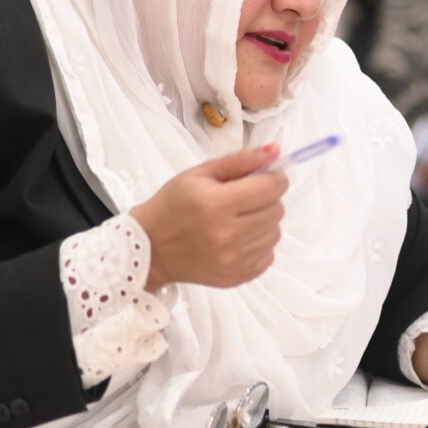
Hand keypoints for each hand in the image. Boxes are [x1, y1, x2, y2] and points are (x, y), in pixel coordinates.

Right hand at [131, 144, 287, 290]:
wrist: (151, 248)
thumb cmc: (173, 205)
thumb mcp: (199, 174)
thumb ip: (240, 160)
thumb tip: (276, 150)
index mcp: (217, 204)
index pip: (271, 188)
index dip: (274, 178)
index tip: (265, 178)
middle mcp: (228, 234)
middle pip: (277, 211)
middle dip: (267, 199)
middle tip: (245, 199)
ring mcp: (234, 259)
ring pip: (275, 233)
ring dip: (264, 223)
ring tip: (239, 220)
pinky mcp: (237, 276)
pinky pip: (268, 255)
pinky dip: (259, 244)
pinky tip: (238, 239)